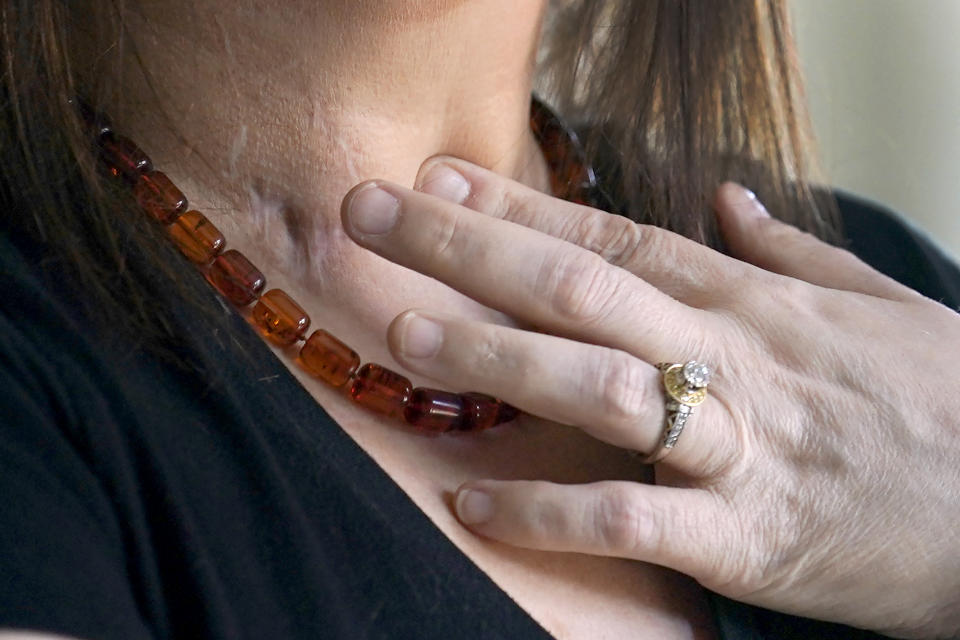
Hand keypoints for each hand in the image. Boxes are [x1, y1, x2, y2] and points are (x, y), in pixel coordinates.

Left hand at [340, 158, 959, 638]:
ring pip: (595, 386)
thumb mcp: (876, 302)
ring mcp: (736, 444)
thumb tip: (725, 199)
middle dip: (465, 247)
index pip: (610, 233)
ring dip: (492, 358)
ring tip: (399, 332)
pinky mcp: (748, 536)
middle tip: (369, 215)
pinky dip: (549, 511)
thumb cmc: (947, 400)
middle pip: (577, 287)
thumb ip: (787, 249)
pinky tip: (472, 501)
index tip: (437, 179)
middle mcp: (730, 355)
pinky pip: (630, 518)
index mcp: (749, 298)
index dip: (517, 204)